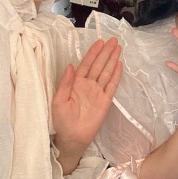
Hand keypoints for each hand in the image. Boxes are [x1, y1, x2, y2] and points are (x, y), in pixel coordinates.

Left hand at [52, 38, 122, 171]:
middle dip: (105, 52)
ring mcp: (98, 92)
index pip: (86, 64)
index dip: (93, 53)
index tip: (100, 42)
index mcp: (76, 83)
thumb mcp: (58, 100)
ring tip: (118, 48)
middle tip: (113, 40)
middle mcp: (88, 85)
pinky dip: (116, 75)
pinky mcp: (105, 101)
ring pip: (106, 72)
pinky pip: (112, 86)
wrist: (72, 137)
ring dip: (112, 60)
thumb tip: (70, 66)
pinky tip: (119, 65)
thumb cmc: (61, 120)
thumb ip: (65, 83)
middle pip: (98, 65)